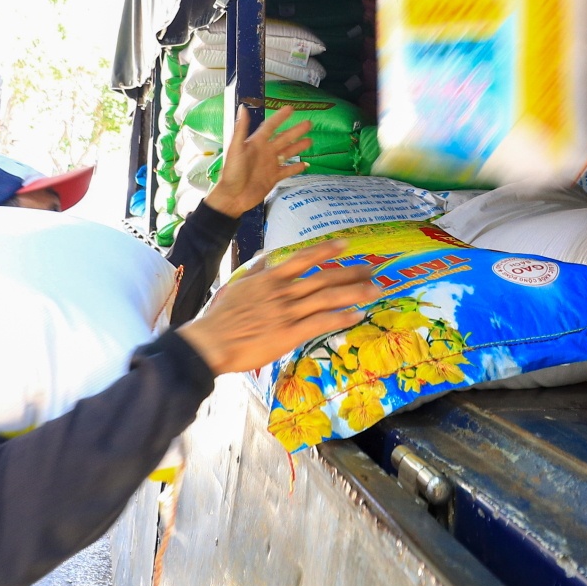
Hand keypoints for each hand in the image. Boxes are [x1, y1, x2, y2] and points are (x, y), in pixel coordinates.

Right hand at [177, 242, 374, 374]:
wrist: (211, 342)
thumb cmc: (222, 316)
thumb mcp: (239, 285)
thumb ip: (257, 270)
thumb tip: (266, 256)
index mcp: (271, 278)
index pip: (304, 258)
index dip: (326, 250)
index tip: (346, 243)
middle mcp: (284, 292)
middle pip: (323, 278)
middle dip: (350, 273)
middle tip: (372, 269)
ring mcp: (288, 312)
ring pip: (327, 298)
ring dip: (354, 293)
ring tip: (374, 289)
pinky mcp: (290, 334)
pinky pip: (321, 322)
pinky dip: (341, 317)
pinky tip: (358, 314)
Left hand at [205, 106, 312, 217]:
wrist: (233, 197)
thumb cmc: (232, 172)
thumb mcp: (235, 149)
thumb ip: (241, 129)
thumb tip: (243, 107)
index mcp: (256, 143)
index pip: (271, 127)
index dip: (280, 117)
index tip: (291, 109)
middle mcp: (265, 152)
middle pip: (284, 138)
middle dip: (296, 131)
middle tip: (309, 123)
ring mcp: (271, 165)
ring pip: (288, 153)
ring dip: (298, 147)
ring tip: (310, 141)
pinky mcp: (274, 178)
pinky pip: (288, 171)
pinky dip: (296, 168)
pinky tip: (306, 164)